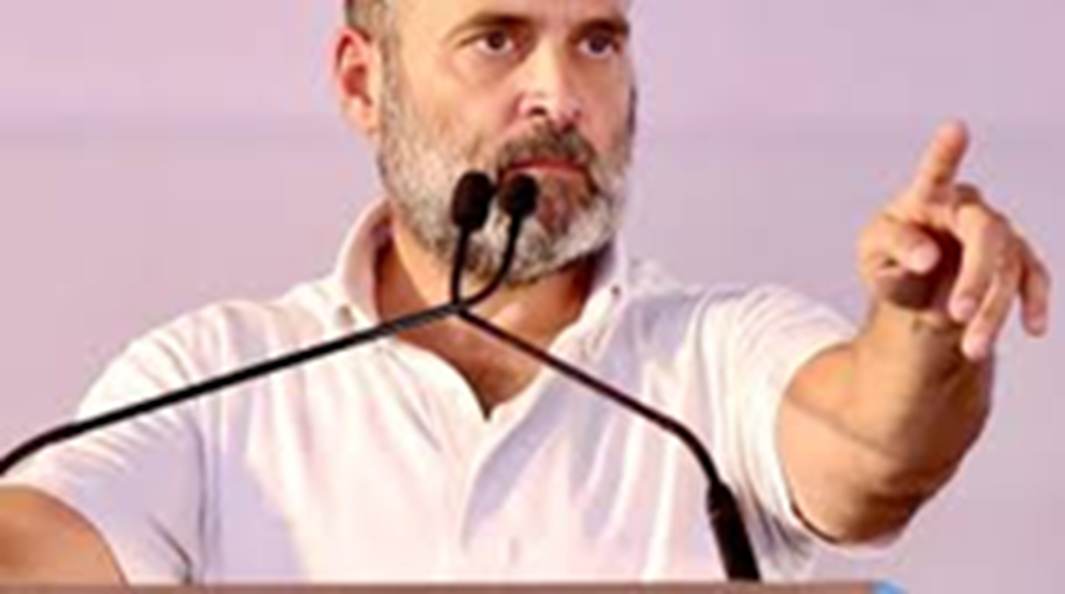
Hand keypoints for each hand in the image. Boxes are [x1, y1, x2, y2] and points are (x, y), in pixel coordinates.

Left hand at [858, 121, 1051, 360]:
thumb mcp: (874, 257)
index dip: (945, 152)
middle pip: (986, 232)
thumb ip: (896, 251)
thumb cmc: (891, 259)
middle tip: (958, 314)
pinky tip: (1033, 327)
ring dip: (994, 309)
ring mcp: (996, 232)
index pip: (935, 172)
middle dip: (976, 276)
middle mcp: (966, 208)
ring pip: (1008, 266)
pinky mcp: (1015, 259)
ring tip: (972, 347)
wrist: (918, 287)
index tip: (955, 128)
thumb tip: (929, 257)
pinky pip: (1033, 276)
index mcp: (925, 198)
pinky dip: (1034, 302)